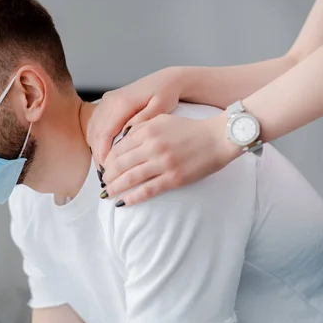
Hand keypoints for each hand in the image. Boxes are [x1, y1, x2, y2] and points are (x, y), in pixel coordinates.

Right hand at [86, 67, 185, 166]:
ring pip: (93, 129)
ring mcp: (107, 101)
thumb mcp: (159, 109)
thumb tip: (127, 135)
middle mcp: (110, 101)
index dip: (104, 153)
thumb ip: (142, 121)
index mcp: (121, 103)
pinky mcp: (107, 103)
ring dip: (96, 148)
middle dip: (98, 154)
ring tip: (104, 165)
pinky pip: (95, 124)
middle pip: (95, 133)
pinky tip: (103, 151)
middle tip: (105, 172)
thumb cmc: (166, 95)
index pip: (105, 133)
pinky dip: (96, 139)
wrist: (165, 80)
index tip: (108, 169)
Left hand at [101, 113, 240, 205]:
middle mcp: (152, 146)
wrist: (218, 137)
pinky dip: (133, 197)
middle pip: (120, 164)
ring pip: (130, 178)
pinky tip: (124, 202)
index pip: (118, 149)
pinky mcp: (174, 178)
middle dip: (107, 176)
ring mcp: (163, 163)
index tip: (103, 168)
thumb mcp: (162, 119)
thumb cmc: (190, 129)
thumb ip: (141, 128)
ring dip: (116, 188)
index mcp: (147, 131)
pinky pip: (148, 190)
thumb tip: (121, 141)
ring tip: (109, 194)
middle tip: (103, 183)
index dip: (107, 161)